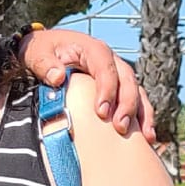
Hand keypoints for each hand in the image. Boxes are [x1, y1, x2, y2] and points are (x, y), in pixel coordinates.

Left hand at [18, 28, 155, 143]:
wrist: (45, 50)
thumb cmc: (41, 51)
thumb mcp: (37, 52)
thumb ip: (44, 64)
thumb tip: (58, 77)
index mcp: (93, 49)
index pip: (105, 68)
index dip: (107, 89)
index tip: (101, 112)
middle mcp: (110, 60)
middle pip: (127, 80)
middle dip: (126, 104)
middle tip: (119, 127)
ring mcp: (116, 74)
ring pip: (136, 90)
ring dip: (141, 113)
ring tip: (144, 136)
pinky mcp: (118, 87)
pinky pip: (136, 100)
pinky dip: (143, 117)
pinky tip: (147, 136)